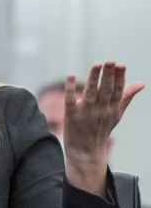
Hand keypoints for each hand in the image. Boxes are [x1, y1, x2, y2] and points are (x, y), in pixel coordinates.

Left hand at [63, 61, 144, 195]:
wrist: (85, 152)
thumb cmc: (101, 129)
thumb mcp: (116, 114)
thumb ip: (126, 97)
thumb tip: (141, 83)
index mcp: (112, 109)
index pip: (118, 91)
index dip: (119, 78)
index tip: (120, 64)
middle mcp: (101, 110)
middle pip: (106, 90)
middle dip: (108, 75)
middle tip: (110, 61)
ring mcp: (86, 113)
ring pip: (90, 93)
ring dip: (93, 79)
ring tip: (96, 65)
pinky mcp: (71, 115)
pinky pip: (71, 100)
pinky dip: (70, 89)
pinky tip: (71, 76)